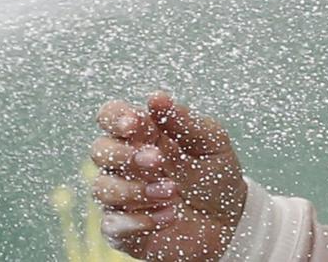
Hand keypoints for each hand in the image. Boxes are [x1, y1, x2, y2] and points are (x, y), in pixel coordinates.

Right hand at [90, 92, 246, 261]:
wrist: (228, 221)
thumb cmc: (215, 174)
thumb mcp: (210, 142)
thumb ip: (183, 120)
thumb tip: (155, 97)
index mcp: (144, 134)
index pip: (111, 116)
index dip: (115, 118)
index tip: (135, 124)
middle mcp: (126, 163)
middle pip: (100, 150)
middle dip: (126, 155)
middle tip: (159, 161)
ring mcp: (122, 196)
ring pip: (102, 187)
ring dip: (136, 190)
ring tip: (173, 193)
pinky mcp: (123, 230)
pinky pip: (112, 225)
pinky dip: (139, 220)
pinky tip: (169, 216)